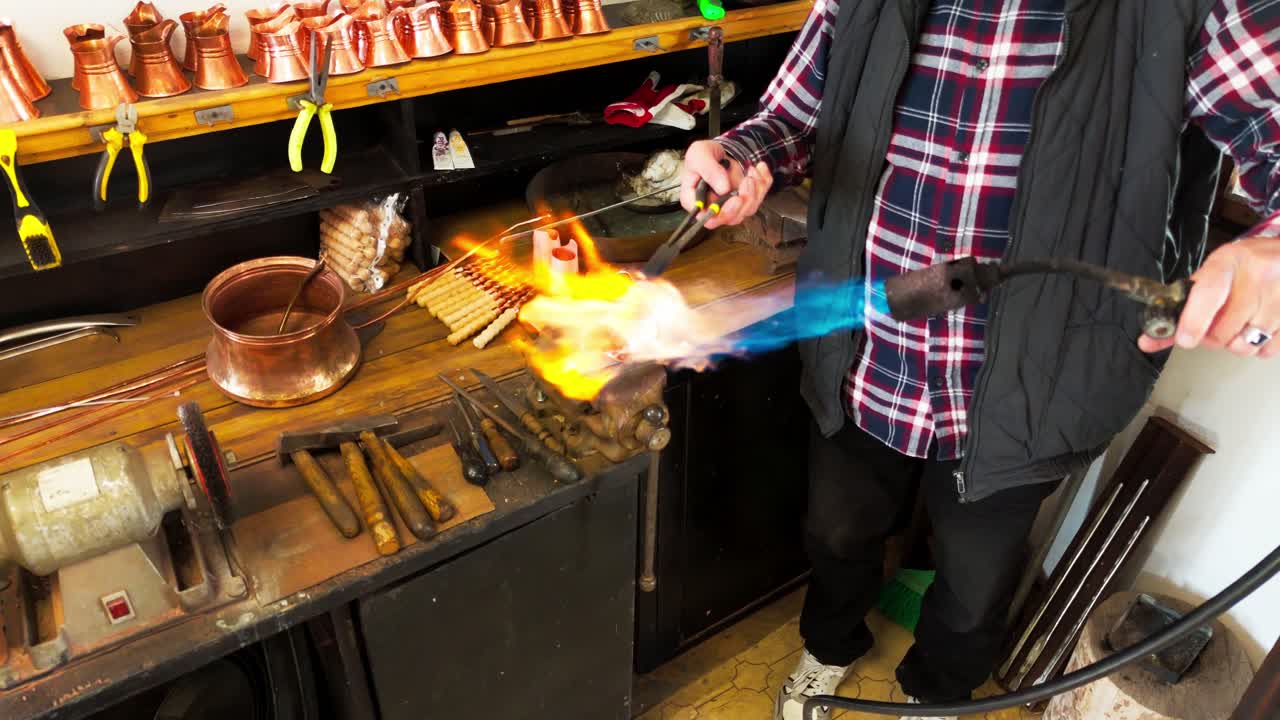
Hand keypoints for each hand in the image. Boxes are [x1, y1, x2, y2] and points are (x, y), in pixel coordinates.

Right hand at [680, 140, 773, 229]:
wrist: (717, 150)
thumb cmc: (703, 155)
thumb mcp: (699, 155)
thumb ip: (709, 171)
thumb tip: (723, 189)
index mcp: (697, 201)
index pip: (708, 219)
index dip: (722, 215)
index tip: (736, 200)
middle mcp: (715, 207)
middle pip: (733, 218)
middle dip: (745, 201)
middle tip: (748, 181)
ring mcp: (732, 204)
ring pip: (749, 208)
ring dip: (756, 190)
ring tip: (752, 170)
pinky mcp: (746, 197)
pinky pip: (760, 195)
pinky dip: (764, 181)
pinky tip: (759, 167)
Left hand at [1139, 234, 1279, 356]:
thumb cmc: (1245, 266)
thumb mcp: (1212, 274)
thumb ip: (1181, 308)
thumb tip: (1148, 340)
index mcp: (1228, 262)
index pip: (1208, 293)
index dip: (1194, 321)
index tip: (1185, 339)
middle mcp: (1258, 276)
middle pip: (1223, 330)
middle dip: (1211, 338)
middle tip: (1214, 326)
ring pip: (1245, 345)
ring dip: (1235, 344)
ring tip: (1238, 324)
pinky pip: (1267, 350)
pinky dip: (1258, 347)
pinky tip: (1257, 328)